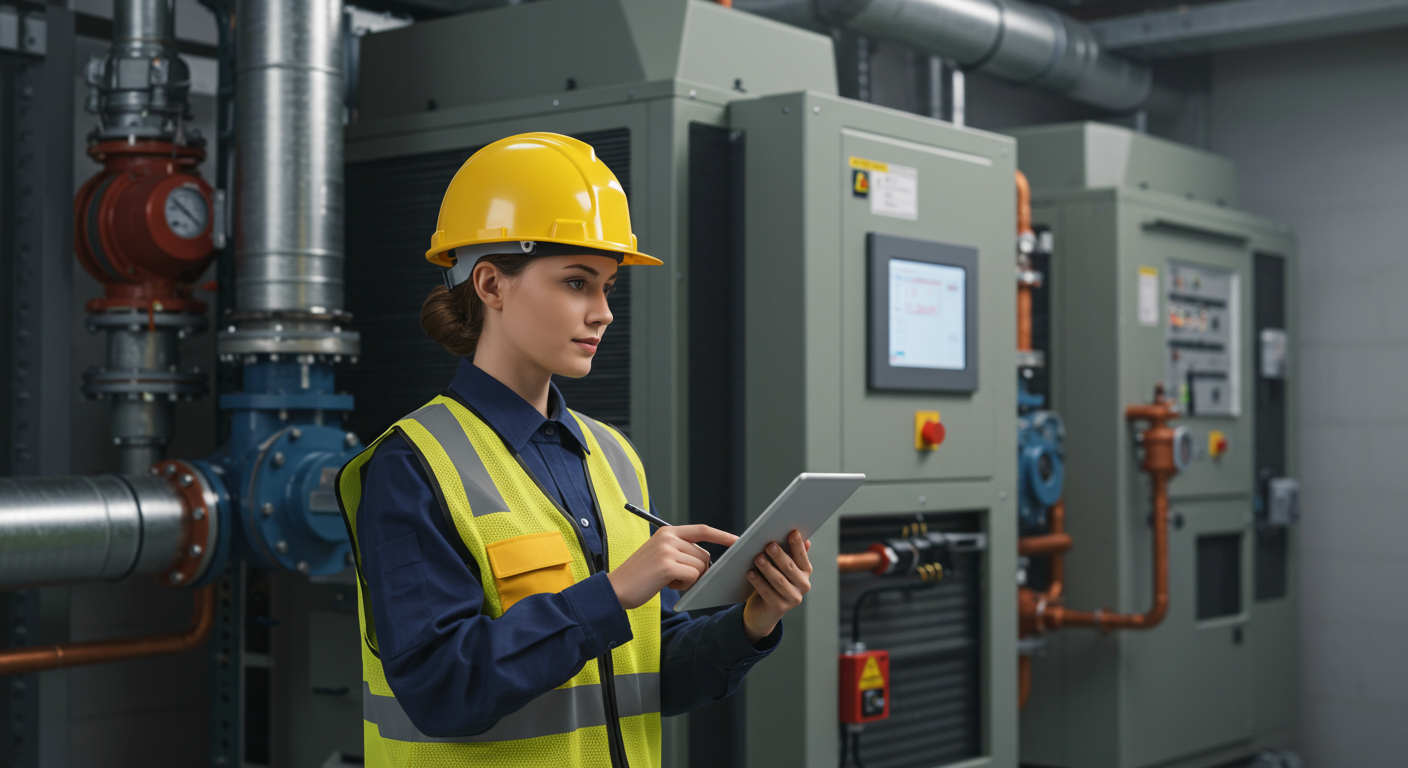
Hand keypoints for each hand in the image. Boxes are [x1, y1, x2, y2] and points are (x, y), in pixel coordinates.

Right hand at [608, 525, 738, 609]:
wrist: (615, 589)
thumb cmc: (639, 576)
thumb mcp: (659, 555)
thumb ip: (680, 551)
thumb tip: (706, 560)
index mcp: (667, 532)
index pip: (702, 529)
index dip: (721, 535)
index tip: (736, 541)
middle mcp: (668, 537)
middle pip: (704, 555)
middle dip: (698, 571)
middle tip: (675, 578)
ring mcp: (667, 550)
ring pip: (700, 567)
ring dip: (689, 580)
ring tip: (668, 580)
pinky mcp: (667, 566)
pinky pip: (692, 577)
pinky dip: (684, 586)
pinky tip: (667, 585)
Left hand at [742, 530, 811, 644]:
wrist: (764, 611)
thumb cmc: (772, 582)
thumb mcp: (780, 567)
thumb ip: (789, 553)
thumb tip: (799, 534)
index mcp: (805, 572)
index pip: (802, 557)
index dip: (798, 545)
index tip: (792, 532)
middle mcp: (803, 586)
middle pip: (790, 568)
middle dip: (779, 555)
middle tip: (769, 544)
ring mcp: (793, 599)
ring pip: (778, 580)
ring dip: (767, 568)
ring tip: (757, 557)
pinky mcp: (779, 608)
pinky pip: (767, 592)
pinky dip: (758, 582)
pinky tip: (750, 573)